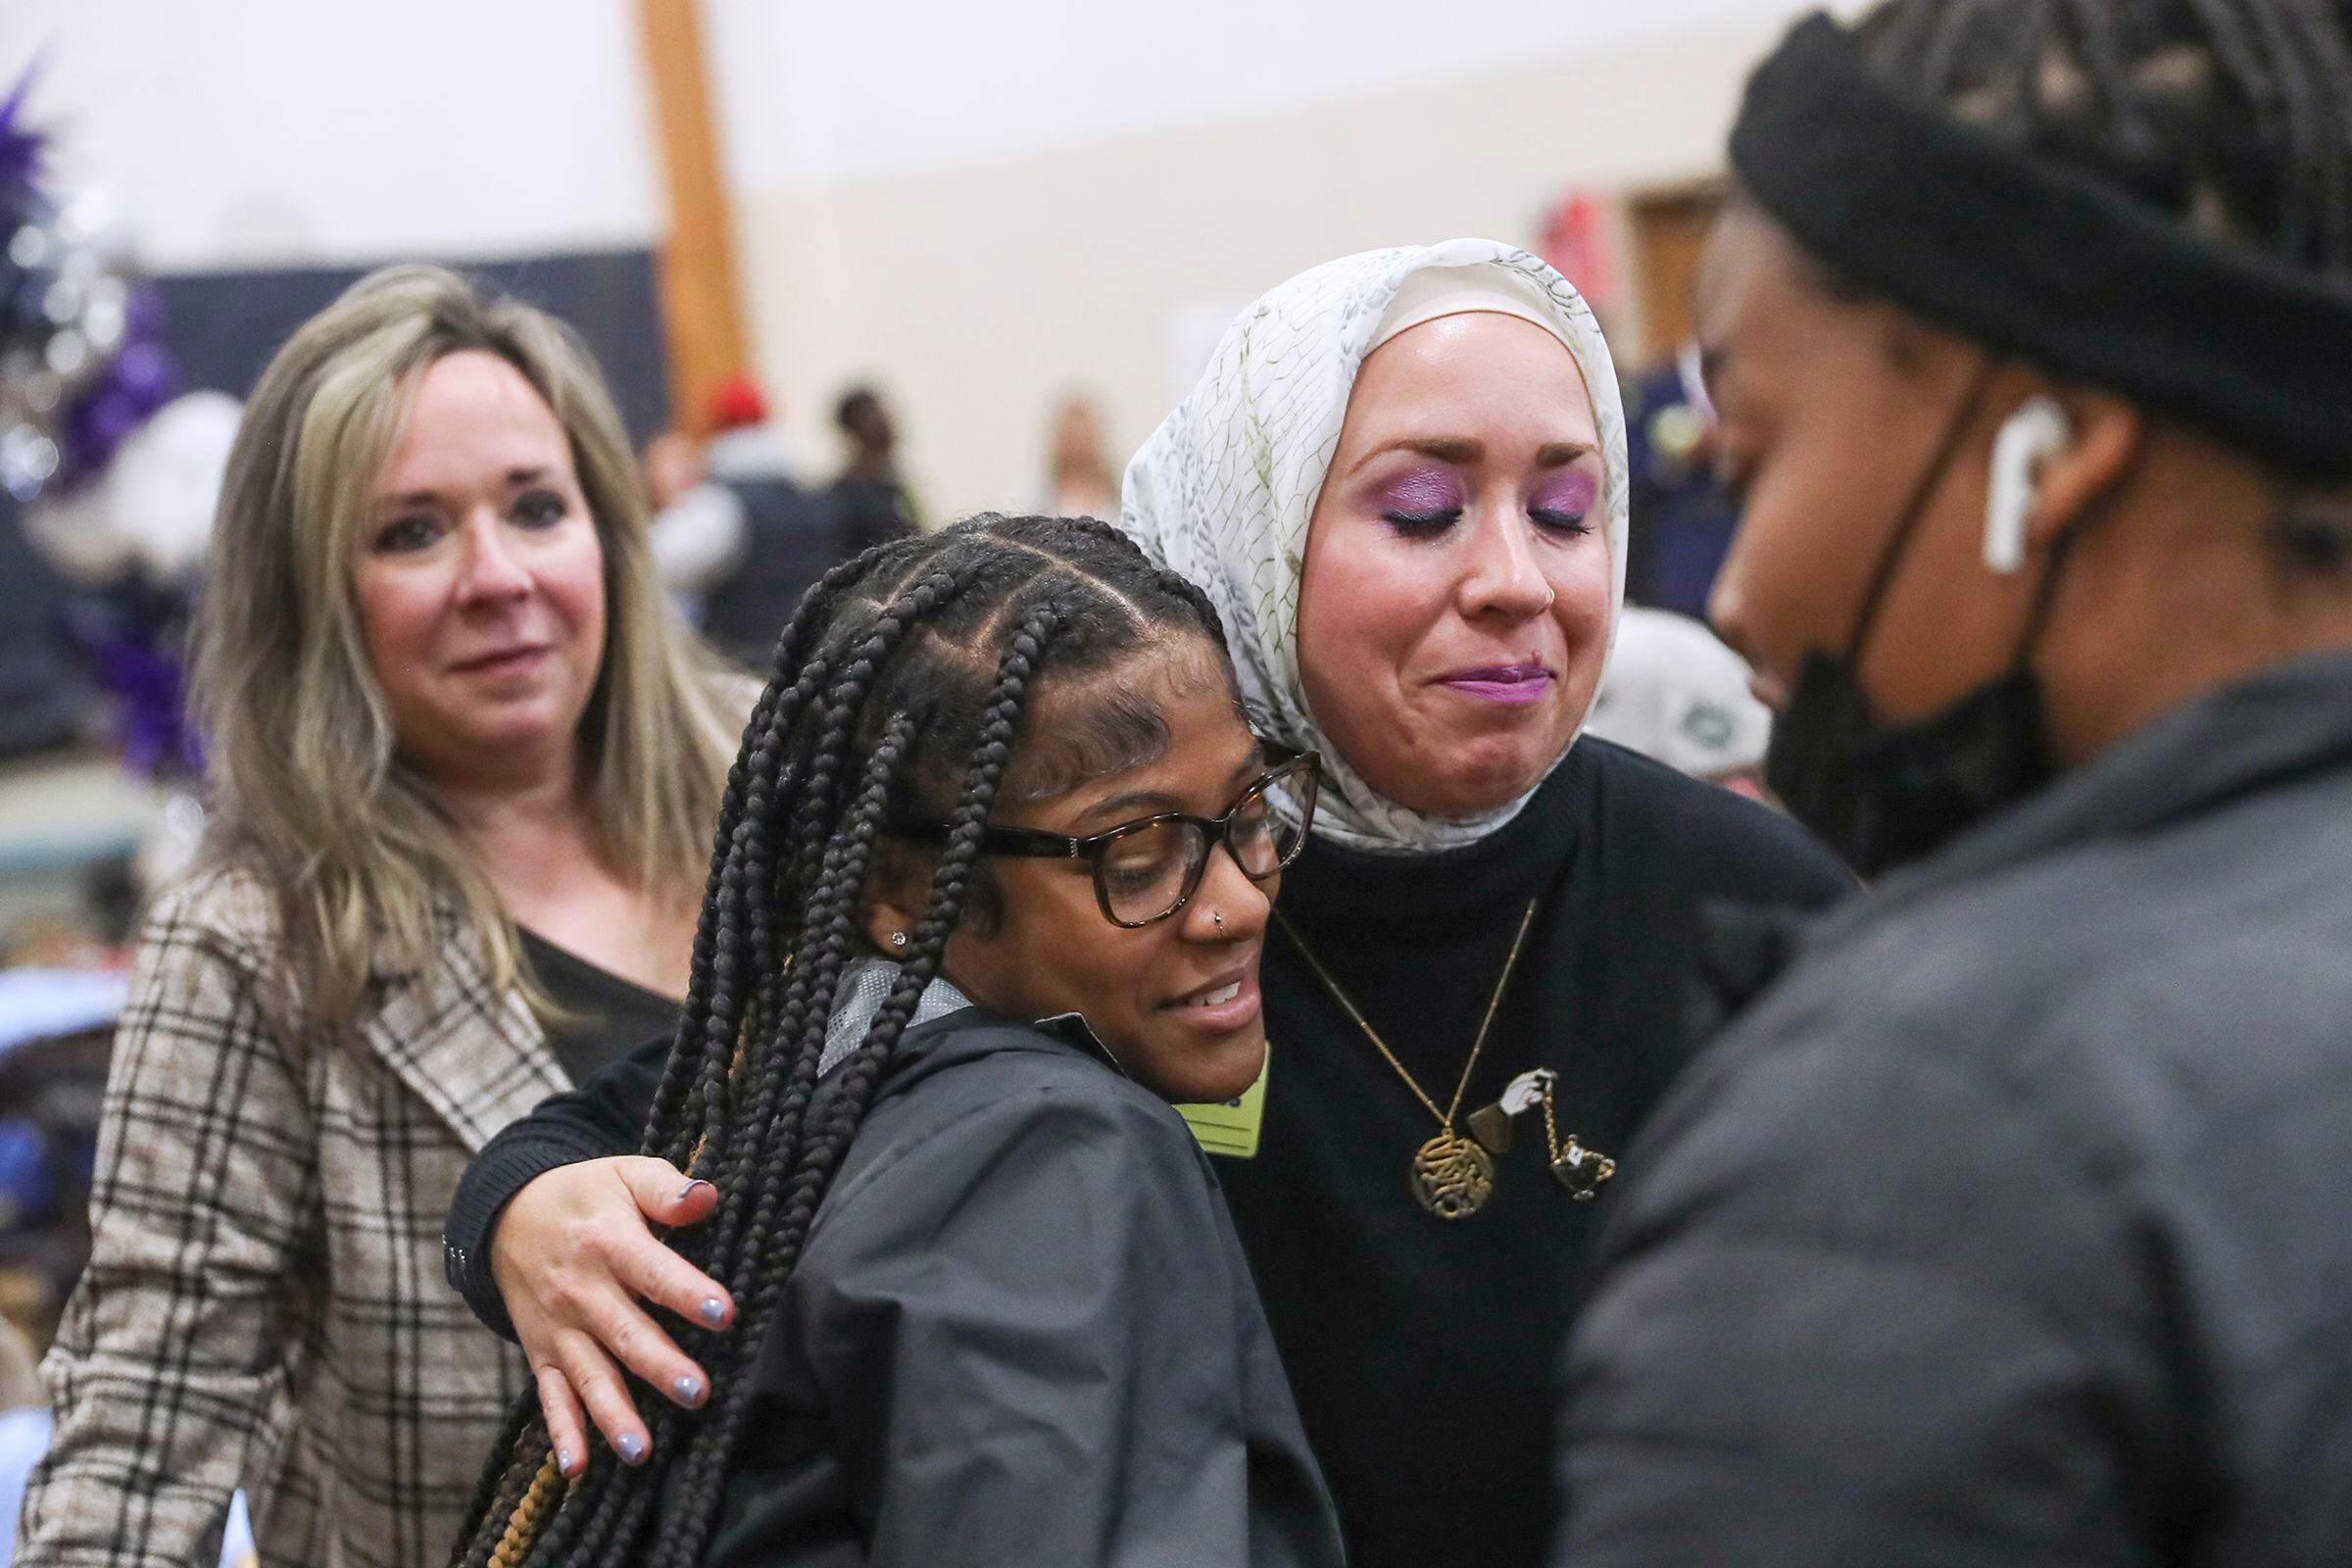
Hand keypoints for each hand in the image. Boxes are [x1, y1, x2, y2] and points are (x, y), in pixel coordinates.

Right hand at [489, 1156, 734, 1473]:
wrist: (504, 1216)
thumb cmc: (585, 1196)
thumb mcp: (624, 1174)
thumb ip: (667, 1187)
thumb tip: (707, 1197)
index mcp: (608, 1242)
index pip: (653, 1271)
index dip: (688, 1292)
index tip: (725, 1313)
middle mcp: (581, 1291)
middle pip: (626, 1333)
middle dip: (661, 1366)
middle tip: (699, 1392)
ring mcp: (559, 1328)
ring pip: (590, 1376)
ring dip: (614, 1415)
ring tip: (642, 1450)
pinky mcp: (542, 1353)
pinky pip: (551, 1397)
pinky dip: (562, 1433)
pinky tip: (577, 1468)